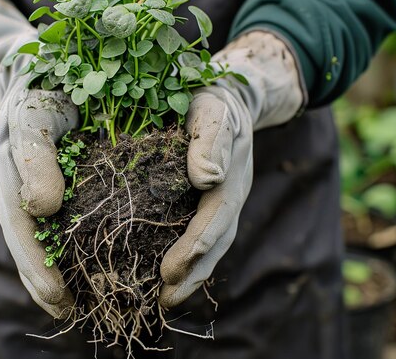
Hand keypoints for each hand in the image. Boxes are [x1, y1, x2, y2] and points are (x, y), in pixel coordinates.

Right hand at [0, 0, 78, 317]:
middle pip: (28, 249)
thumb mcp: (32, 117)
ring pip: (40, 245)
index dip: (37, 268)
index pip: (22, 233)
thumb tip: (44, 207)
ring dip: (55, 277)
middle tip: (70, 314)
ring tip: (75, 306)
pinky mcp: (52, 192)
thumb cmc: (36, 94)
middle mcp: (19, 195)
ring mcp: (33, 195)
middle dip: (46, 284)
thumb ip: (35, 158)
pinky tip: (86, 270)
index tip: (59, 299)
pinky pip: (57, 229)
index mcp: (10, 179)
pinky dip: (67, 254)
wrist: (34, 77)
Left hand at [158, 31, 304, 307]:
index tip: (168, 274)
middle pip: (215, 244)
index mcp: (230, 180)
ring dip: (191, 273)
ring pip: (211, 245)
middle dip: (191, 273)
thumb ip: (212, 139)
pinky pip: (200, 233)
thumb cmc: (215, 98)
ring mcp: (221, 202)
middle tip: (164, 300)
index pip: (212, 222)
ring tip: (166, 298)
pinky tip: (167, 271)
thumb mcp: (213, 109)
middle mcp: (229, 197)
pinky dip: (188, 256)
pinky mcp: (208, 201)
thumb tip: (206, 177)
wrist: (231, 95)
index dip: (191, 249)